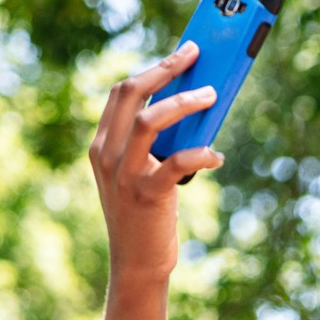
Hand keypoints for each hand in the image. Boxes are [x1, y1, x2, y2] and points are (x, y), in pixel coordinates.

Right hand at [88, 42, 225, 281]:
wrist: (136, 264)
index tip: (180, 55)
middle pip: (131, 93)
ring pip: (150, 120)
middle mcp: (107, 154)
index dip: (152, 69)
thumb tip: (193, 111)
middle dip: (165, 68)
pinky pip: (176, 163)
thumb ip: (154, 146)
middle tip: (195, 55)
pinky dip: (201, 154)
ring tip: (210, 95)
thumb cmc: (146, 217)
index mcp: (102, 145)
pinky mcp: (147, 195)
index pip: (121, 93)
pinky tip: (217, 156)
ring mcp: (124, 174)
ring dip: (184, 102)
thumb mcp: (141, 174)